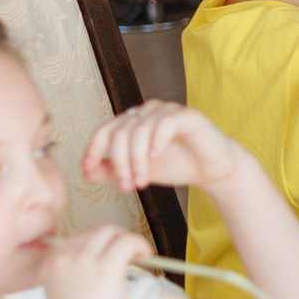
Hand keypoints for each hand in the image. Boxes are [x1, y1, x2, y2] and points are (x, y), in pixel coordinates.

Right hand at [39, 223, 150, 298]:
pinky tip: (146, 257)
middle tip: (129, 254)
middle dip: (115, 238)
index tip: (111, 253)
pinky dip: (140, 244)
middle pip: (94, 230)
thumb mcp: (66, 296)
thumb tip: (106, 257)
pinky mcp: (105, 268)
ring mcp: (82, 261)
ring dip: (129, 240)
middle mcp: (62, 258)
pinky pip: (128, 241)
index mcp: (49, 265)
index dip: (98, 243)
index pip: (76, 238)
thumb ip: (76, 274)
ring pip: (111, 231)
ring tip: (140, 256)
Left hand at [81, 100, 237, 193]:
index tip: (88, 170)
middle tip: (125, 187)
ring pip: (140, 131)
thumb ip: (113, 169)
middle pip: (120, 133)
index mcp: (133, 122)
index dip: (93, 149)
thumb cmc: (177, 165)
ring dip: (137, 160)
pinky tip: (157, 158)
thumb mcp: (139, 170)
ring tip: (142, 182)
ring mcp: (166, 111)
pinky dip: (157, 141)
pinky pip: (165, 123)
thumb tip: (85, 172)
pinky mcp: (187, 115)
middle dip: (120, 163)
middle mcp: (147, 112)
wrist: (213, 169)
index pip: (105, 130)